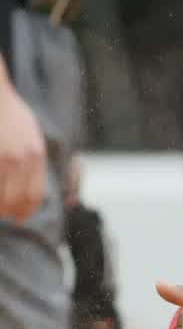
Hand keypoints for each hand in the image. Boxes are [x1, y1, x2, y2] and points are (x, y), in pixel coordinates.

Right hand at [0, 65, 46, 222]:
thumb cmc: (8, 111)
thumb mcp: (30, 133)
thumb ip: (32, 159)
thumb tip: (32, 188)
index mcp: (35, 154)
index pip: (33, 196)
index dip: (25, 211)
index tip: (18, 217)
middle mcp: (20, 158)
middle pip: (15, 200)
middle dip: (7, 212)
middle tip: (3, 215)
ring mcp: (2, 158)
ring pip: (1, 197)